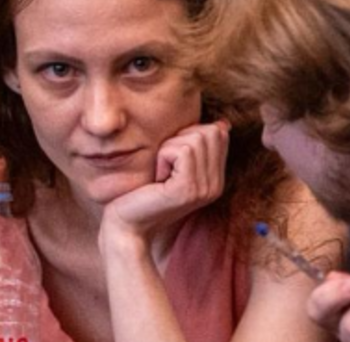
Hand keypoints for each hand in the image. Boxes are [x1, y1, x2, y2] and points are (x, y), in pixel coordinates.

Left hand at [100, 120, 229, 246]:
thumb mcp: (173, 165)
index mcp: (215, 179)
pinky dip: (163, 157)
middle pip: (210, 132)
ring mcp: (205, 189)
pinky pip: (181, 151)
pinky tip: (157, 179)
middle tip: (164, 166)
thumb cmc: (143, 192)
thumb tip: (223, 123)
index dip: (188, 135)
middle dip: (180, 139)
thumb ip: (196, 146)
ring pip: (195, 139)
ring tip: (160, 173)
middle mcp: (216, 186)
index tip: (171, 160)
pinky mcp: (189, 190)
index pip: (218, 132)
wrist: (126, 226)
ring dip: (169, 149)